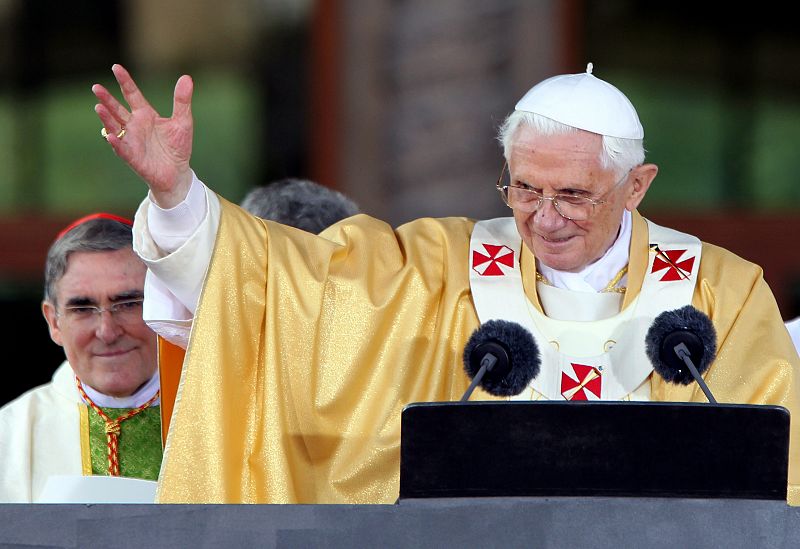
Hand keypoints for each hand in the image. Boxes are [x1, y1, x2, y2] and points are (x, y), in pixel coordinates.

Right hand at [92, 64, 193, 208]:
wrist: (177, 172)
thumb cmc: (178, 146)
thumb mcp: (183, 121)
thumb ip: (182, 101)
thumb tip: (186, 78)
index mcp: (146, 114)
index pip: (132, 94)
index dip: (124, 81)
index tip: (116, 67)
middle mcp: (134, 125)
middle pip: (117, 109)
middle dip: (107, 99)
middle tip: (96, 87)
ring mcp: (131, 140)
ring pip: (114, 127)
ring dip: (106, 118)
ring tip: (98, 107)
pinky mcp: (132, 156)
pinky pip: (121, 148)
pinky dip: (115, 142)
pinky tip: (110, 135)